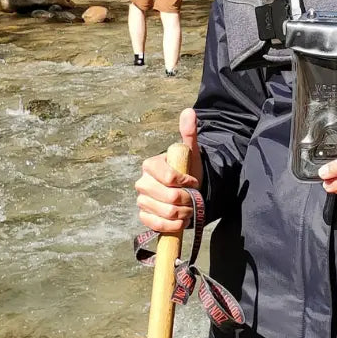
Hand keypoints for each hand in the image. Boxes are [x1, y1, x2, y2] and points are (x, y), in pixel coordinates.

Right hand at [134, 108, 203, 234]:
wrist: (186, 191)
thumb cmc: (187, 170)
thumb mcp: (191, 152)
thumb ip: (189, 133)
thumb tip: (189, 111)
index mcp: (151, 165)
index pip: (169, 178)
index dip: (186, 183)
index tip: (193, 182)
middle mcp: (142, 183)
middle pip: (169, 197)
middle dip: (187, 200)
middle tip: (194, 198)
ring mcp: (141, 200)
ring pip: (165, 212)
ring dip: (183, 214)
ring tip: (189, 209)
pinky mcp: (144, 216)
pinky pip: (157, 225)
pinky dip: (173, 226)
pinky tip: (180, 220)